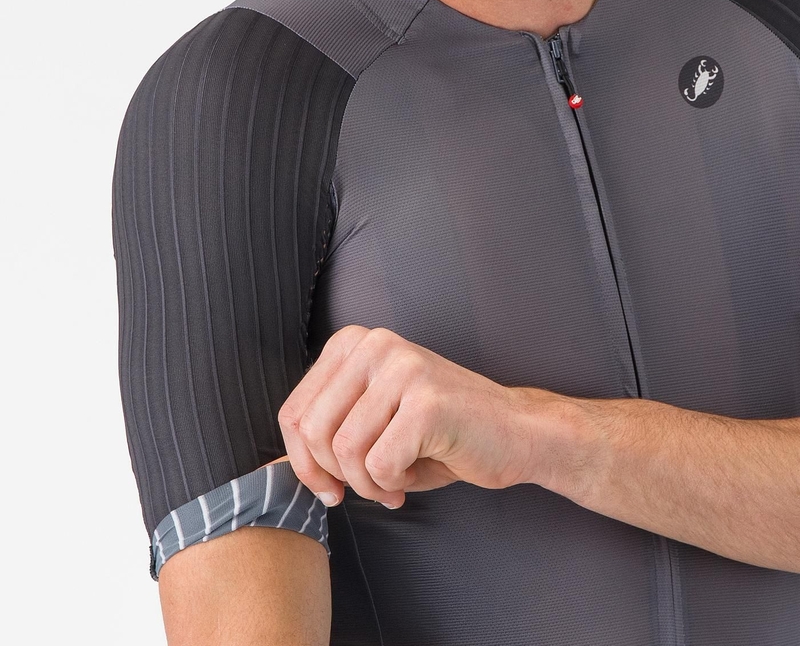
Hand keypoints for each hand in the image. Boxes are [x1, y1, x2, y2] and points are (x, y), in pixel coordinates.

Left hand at [274, 325, 560, 508]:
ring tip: (396, 480)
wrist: (516, 432)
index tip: (329, 485)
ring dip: (368, 483)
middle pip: (312, 432)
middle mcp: (375, 345)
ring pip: (344, 451)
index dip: (303, 462)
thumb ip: (329, 428)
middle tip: (368, 487)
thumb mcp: (373, 420)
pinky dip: (393, 485)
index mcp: (353, 344)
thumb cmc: (442, 434)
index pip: (294, 412)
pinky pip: (380, 465)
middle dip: (335, 476)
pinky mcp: (427, 401)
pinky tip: (416, 476)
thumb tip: (283, 466)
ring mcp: (402, 368)